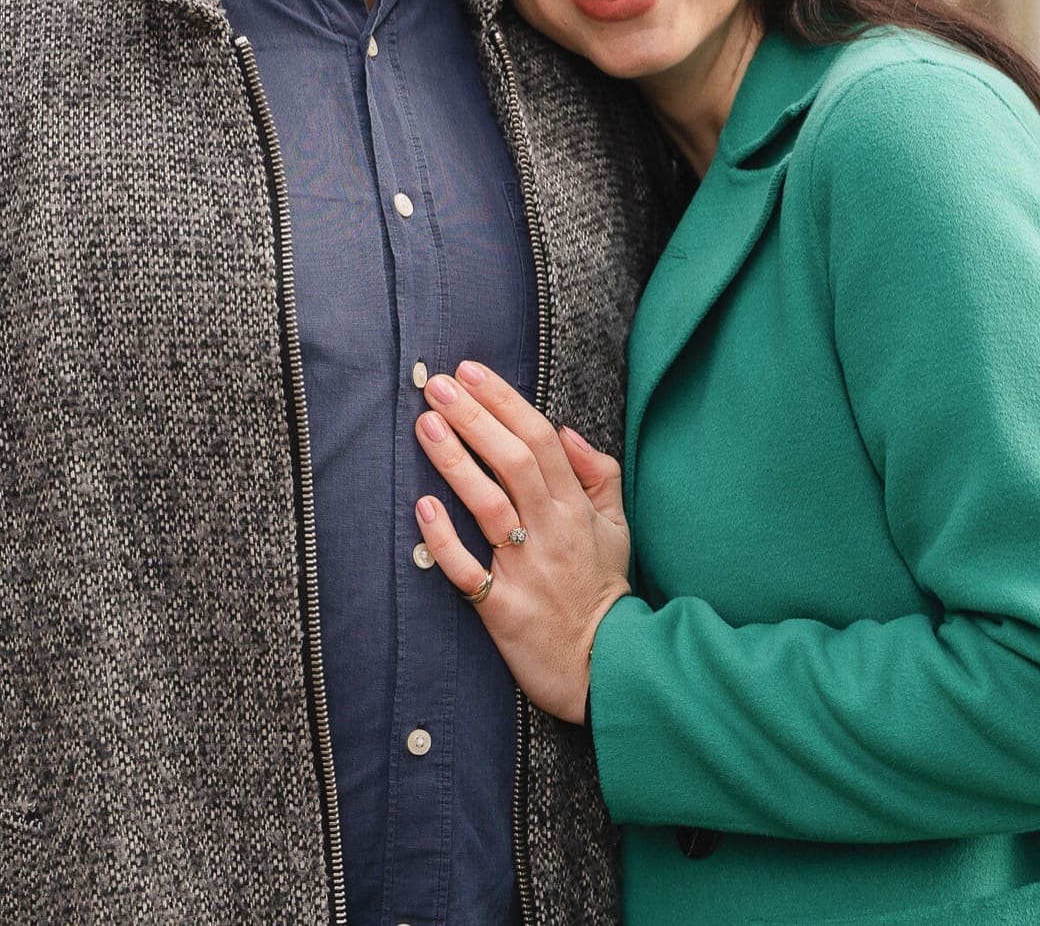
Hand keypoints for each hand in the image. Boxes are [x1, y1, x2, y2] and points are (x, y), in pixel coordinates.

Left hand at [413, 360, 630, 723]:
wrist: (604, 669)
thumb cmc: (602, 591)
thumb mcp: (617, 527)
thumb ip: (597, 475)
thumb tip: (566, 429)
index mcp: (575, 508)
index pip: (542, 440)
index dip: (505, 402)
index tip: (472, 371)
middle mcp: (552, 531)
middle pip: (514, 462)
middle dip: (475, 418)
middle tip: (438, 386)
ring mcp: (527, 570)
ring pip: (490, 505)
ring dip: (456, 462)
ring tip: (426, 425)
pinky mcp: (503, 609)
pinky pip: (467, 570)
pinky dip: (444, 539)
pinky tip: (422, 506)